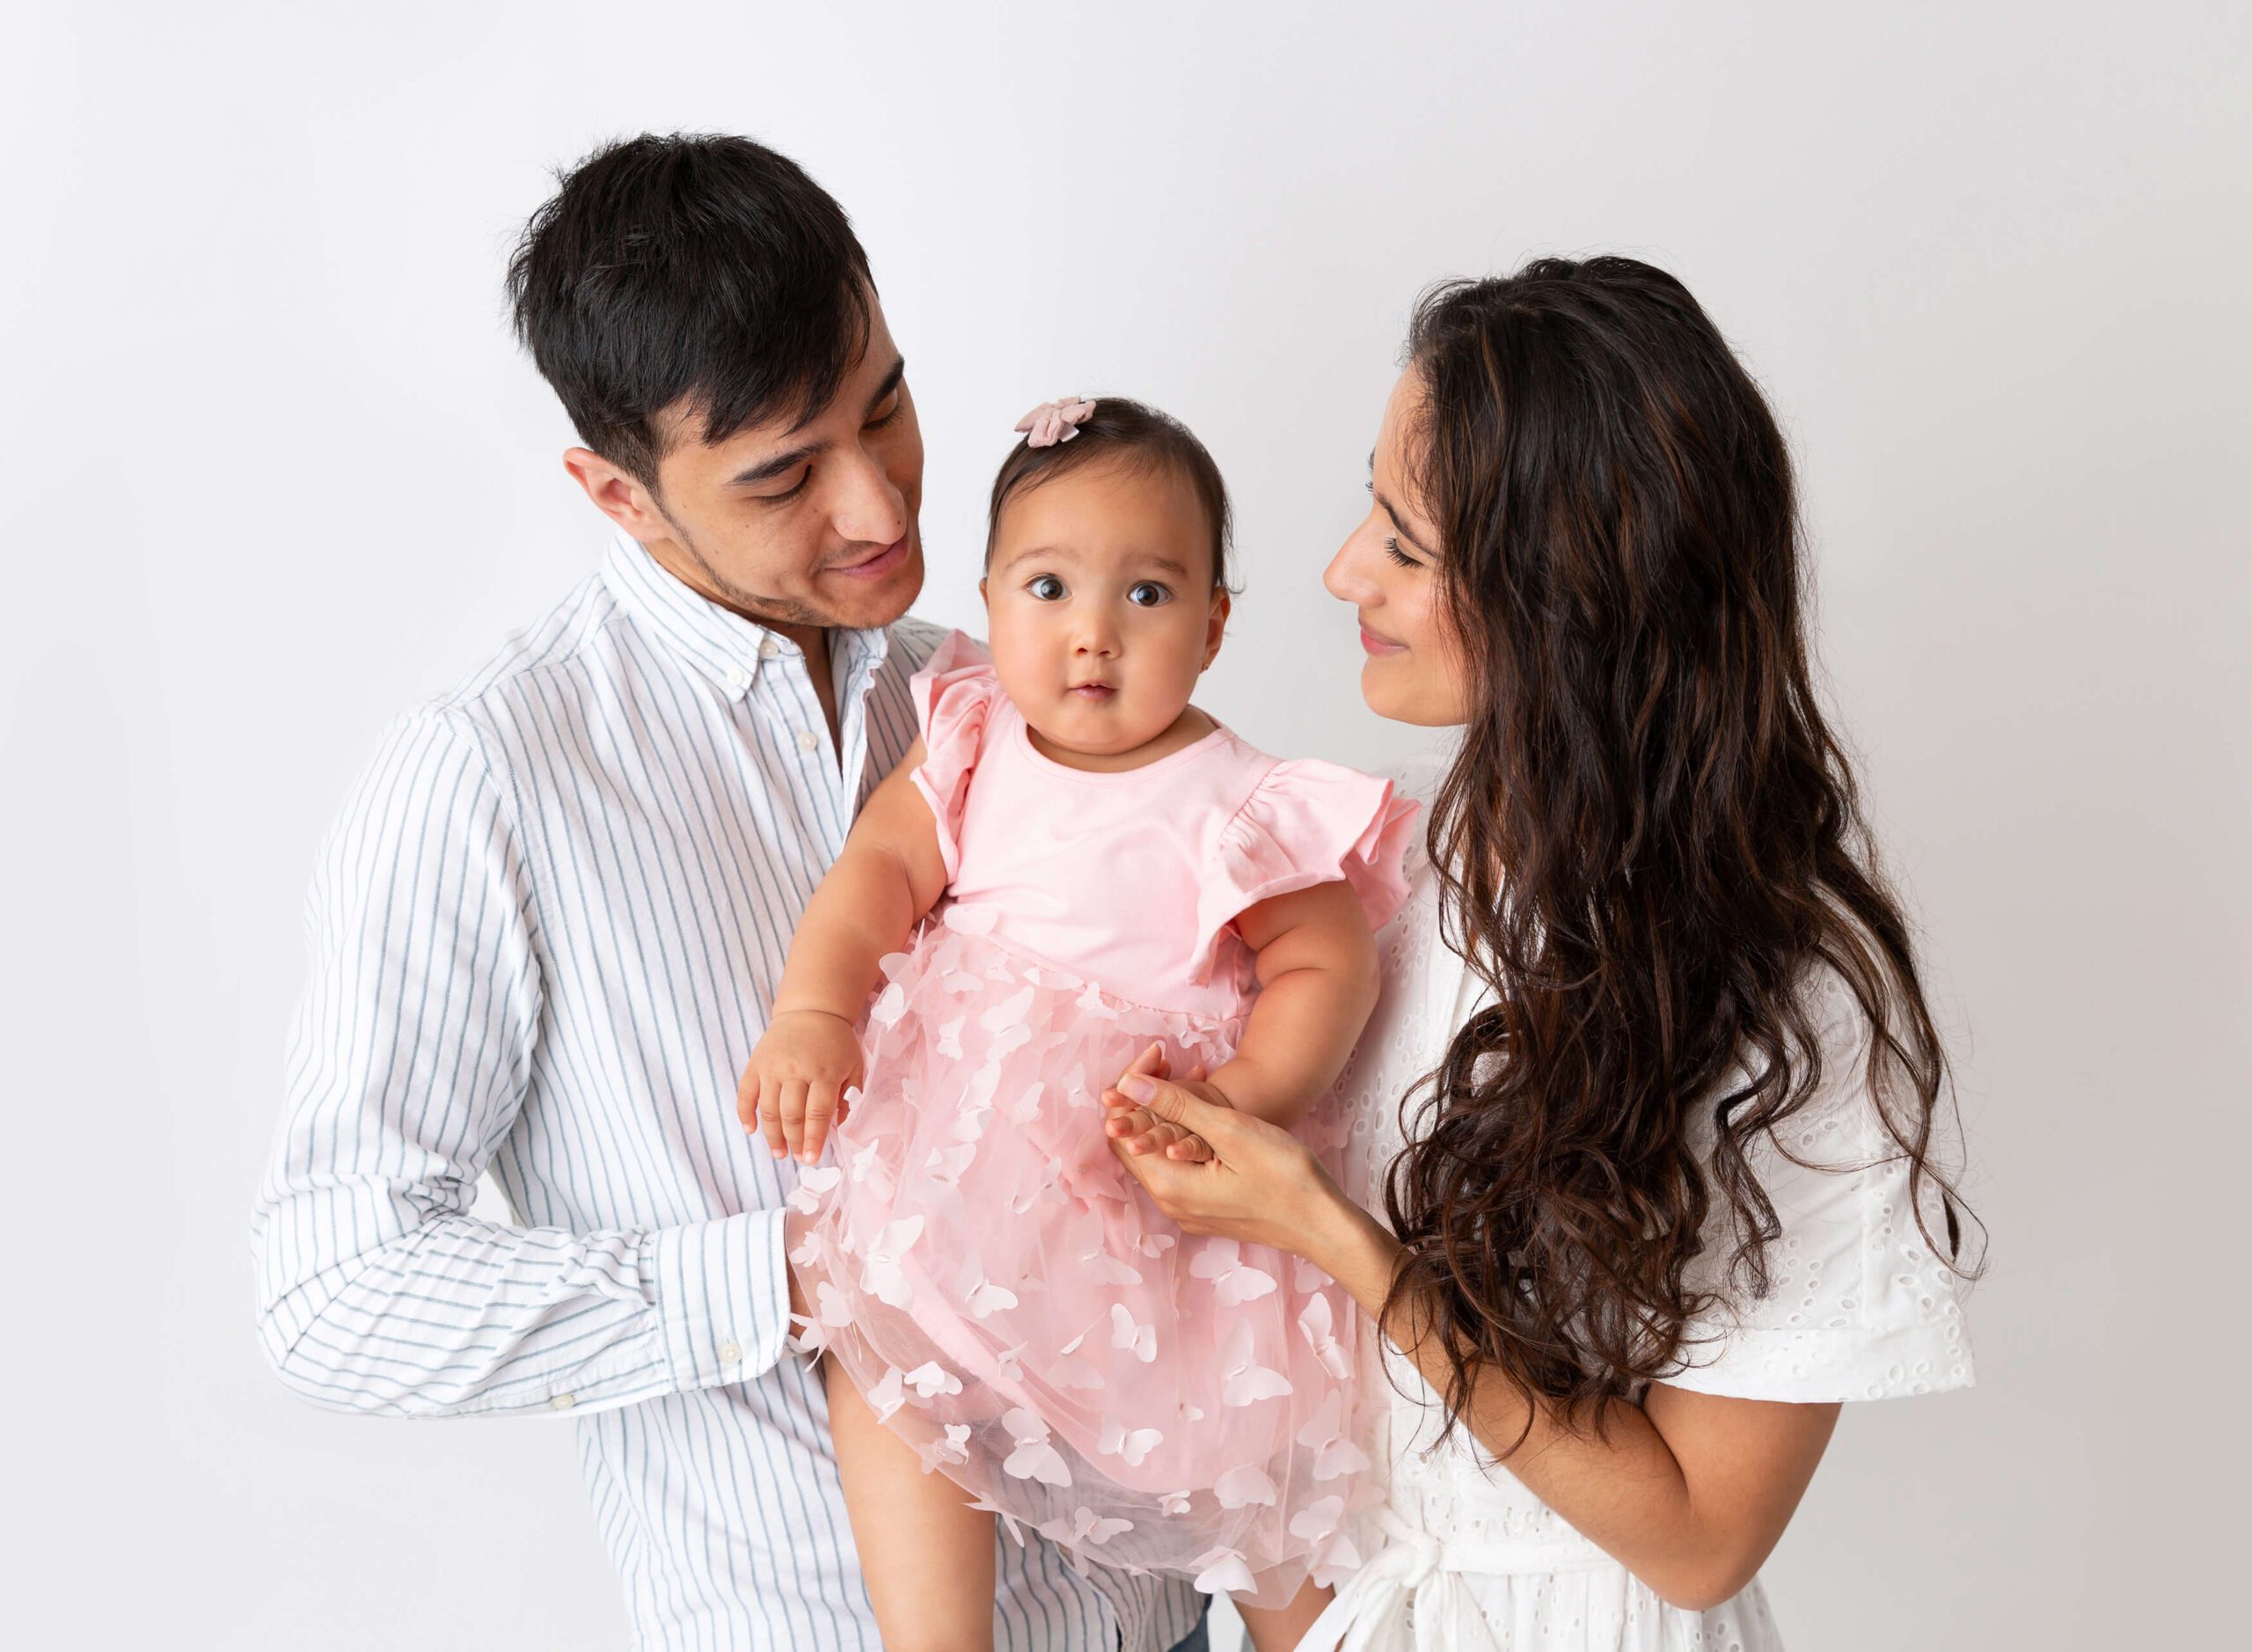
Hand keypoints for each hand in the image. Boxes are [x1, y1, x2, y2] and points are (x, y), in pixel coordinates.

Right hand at [738, 1009, 863, 1162]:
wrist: (811, 1010)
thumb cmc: (836, 1042)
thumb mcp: (853, 1065)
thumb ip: (850, 1096)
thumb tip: (838, 1126)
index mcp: (824, 1072)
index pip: (817, 1113)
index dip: (814, 1138)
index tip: (812, 1159)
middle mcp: (796, 1070)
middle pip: (791, 1114)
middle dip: (794, 1141)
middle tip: (798, 1158)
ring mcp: (772, 1067)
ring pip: (768, 1109)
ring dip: (772, 1135)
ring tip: (779, 1153)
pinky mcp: (756, 1063)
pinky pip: (745, 1093)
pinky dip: (745, 1113)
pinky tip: (750, 1130)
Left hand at [1100, 1051, 1348, 1257]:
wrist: (1324, 1224)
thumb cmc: (1284, 1175)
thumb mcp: (1229, 1130)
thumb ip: (1175, 1106)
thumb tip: (1126, 1084)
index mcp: (1167, 1185)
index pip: (1121, 1132)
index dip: (1131, 1090)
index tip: (1156, 1057)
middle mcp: (1170, 1204)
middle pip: (1136, 1144)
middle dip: (1147, 1100)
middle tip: (1169, 1063)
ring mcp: (1189, 1212)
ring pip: (1159, 1154)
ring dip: (1168, 1116)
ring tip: (1194, 1079)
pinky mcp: (1207, 1211)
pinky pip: (1180, 1168)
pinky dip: (1184, 1136)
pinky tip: (1210, 1114)